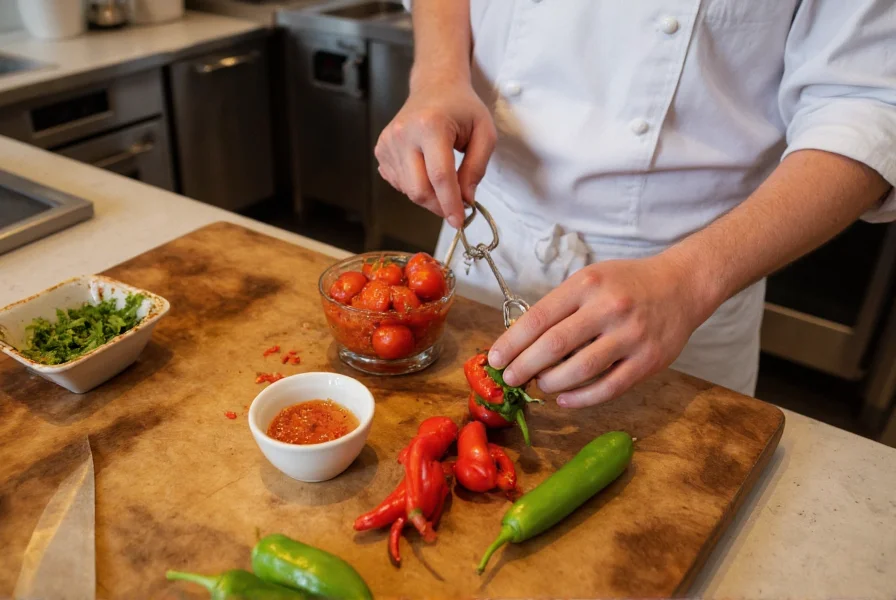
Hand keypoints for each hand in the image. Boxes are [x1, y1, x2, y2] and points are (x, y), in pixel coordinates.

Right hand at [374, 77, 496, 228]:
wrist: (434, 86)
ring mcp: (388, 142)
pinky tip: (425, 168)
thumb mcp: (485, 132)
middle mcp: (404, 134)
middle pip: (419, 189)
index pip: (439, 176)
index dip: (450, 204)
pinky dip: (415, 185)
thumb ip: (477, 168)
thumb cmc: (461, 107)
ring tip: (443, 176)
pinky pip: (399, 183)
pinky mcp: (381, 150)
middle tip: (455, 205)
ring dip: (429, 195)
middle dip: (439, 206)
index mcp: (430, 126)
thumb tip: (466, 199)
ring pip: (408, 190)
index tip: (459, 221)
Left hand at [486, 255, 714, 407]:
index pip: (539, 318)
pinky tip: (564, 399)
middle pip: (554, 346)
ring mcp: (631, 336)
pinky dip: (582, 398)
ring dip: (551, 383)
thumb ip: (560, 306)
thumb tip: (520, 342)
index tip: (495, 359)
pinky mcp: (649, 361)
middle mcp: (609, 308)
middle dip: (524, 367)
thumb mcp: (590, 279)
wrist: (682, 285)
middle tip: (510, 379)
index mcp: (587, 285)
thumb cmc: (627, 283)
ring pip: (580, 370)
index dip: (512, 342)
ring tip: (539, 385)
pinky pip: (609, 387)